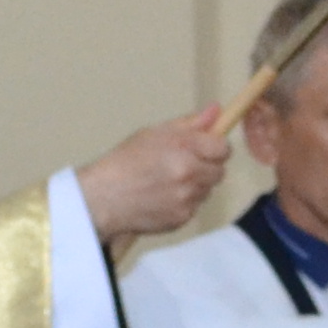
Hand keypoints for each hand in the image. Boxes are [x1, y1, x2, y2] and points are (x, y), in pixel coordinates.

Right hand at [80, 108, 233, 245]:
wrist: (104, 197)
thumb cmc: (125, 162)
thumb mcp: (154, 133)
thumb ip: (190, 124)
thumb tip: (216, 110)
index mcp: (184, 147)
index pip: (223, 149)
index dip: (216, 148)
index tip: (206, 149)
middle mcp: (189, 173)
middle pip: (219, 172)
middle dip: (206, 168)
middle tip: (183, 165)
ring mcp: (187, 197)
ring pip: (207, 190)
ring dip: (195, 186)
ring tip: (168, 182)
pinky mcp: (182, 217)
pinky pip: (194, 207)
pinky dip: (184, 203)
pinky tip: (163, 197)